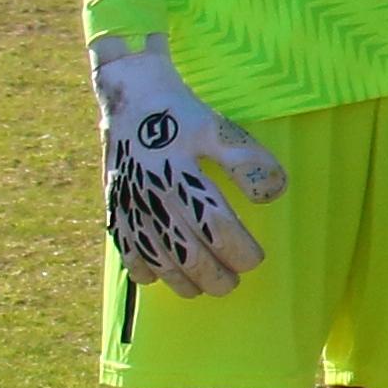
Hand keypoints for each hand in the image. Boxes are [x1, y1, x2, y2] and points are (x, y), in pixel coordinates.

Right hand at [90, 34, 284, 296]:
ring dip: (180, 280)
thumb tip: (273, 195)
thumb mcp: (220, 128)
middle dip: (212, 275)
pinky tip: (157, 278)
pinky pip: (124, 247)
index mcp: (182, 173)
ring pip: (155, 257)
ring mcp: (130, 203)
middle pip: (185, 251)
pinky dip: (140, 268)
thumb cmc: (183, 115)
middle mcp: (152, 193)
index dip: (238, 249)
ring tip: (202, 289)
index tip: (255, 260)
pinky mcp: (114, 206)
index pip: (215, 225)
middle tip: (233, 284)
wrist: (132, 97)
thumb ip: (247, 160)